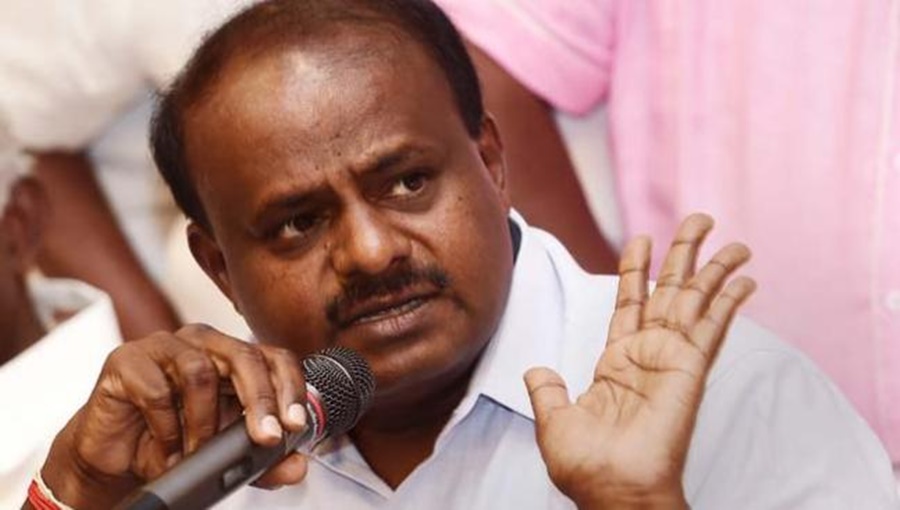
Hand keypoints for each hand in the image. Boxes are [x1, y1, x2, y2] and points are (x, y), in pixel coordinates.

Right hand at [38, 324, 309, 508]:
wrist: (118, 461)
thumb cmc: (174, 443)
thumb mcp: (227, 457)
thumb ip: (265, 461)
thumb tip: (297, 467)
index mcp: (233, 356)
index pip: (274, 358)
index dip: (289, 387)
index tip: (295, 424)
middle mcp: (203, 343)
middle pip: (244, 355)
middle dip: (260, 399)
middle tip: (264, 437)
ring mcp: (164, 346)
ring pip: (199, 372)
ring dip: (203, 422)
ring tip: (197, 451)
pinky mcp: (126, 360)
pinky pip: (156, 390)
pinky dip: (166, 427)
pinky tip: (167, 447)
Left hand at [525, 214, 755, 508]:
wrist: (613, 492)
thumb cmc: (587, 468)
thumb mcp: (553, 422)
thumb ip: (546, 391)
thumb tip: (535, 370)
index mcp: (616, 362)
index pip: (628, 302)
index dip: (635, 269)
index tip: (642, 239)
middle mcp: (647, 354)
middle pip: (668, 290)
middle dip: (682, 254)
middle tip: (698, 220)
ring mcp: (671, 360)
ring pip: (695, 301)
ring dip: (713, 269)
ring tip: (731, 240)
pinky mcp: (690, 370)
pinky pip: (712, 328)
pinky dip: (729, 303)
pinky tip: (745, 281)